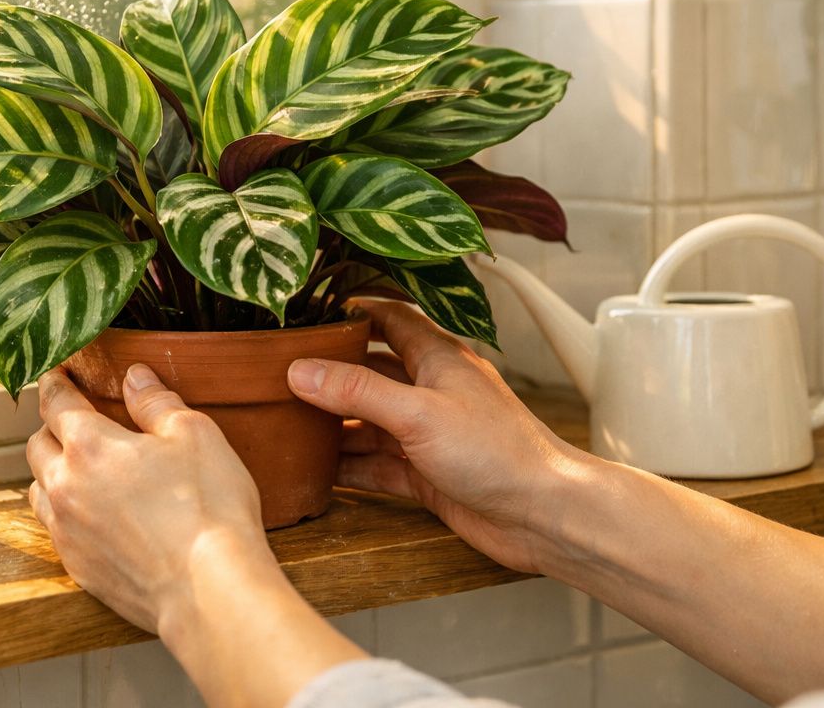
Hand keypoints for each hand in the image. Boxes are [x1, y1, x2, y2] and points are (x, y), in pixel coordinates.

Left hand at [26, 363, 275, 633]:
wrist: (207, 588)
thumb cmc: (208, 509)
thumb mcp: (194, 434)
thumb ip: (157, 402)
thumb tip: (136, 379)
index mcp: (90, 446)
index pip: (56, 404)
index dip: (55, 383)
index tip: (56, 375)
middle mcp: (66, 487)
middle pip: (37, 446)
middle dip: (51, 427)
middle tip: (72, 420)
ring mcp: (68, 532)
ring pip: (39, 490)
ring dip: (52, 473)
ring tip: (79, 468)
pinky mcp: (78, 568)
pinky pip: (56, 531)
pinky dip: (66, 514)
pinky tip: (93, 515)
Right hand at [287, 299, 598, 575]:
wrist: (544, 515)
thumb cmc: (499, 451)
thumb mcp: (418, 413)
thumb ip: (358, 391)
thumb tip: (300, 370)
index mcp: (438, 358)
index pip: (391, 318)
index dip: (353, 311)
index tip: (309, 309)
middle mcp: (432, 391)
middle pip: (372, 372)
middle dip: (330, 372)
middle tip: (280, 370)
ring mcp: (428, 435)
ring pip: (370, 422)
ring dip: (333, 424)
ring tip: (283, 420)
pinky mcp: (427, 475)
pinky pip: (377, 465)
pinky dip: (349, 467)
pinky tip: (315, 469)